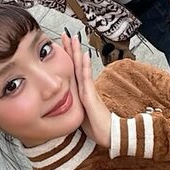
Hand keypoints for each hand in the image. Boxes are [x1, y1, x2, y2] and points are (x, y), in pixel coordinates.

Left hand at [62, 32, 111, 147]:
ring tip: (74, 39)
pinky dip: (85, 67)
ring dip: (77, 53)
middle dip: (70, 49)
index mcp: (80, 91)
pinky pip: (86, 79)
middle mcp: (85, 87)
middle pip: (76, 65)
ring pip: (81, 68)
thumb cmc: (96, 126)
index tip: (61, 45)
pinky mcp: (91, 97)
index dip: (67, 57)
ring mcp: (88, 90)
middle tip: (66, 34)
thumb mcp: (80, 113)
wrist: (109, 135)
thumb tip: (63, 103)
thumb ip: (73, 106)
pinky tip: (85, 56)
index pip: (72, 71)